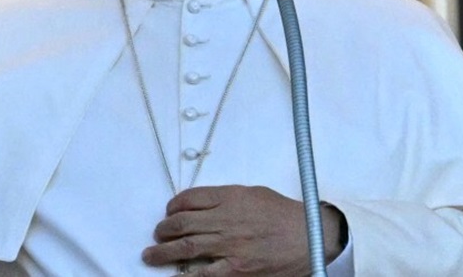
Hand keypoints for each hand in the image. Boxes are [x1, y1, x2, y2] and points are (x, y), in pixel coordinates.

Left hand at [142, 185, 345, 275]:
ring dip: (164, 252)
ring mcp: (230, 246)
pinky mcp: (237, 269)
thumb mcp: (255, 194)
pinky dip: (186, 275)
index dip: (173, 206)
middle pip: (182, 223)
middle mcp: (226, 220)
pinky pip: (204, 273)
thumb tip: (204, 204)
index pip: (189, 199)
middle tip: (157, 234)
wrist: (311, 237)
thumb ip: (228, 198)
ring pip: (187, 247)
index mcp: (230, 198)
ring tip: (151, 255)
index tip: (169, 212)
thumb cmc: (285, 215)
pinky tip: (176, 276)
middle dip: (163, 229)